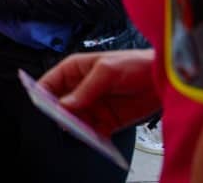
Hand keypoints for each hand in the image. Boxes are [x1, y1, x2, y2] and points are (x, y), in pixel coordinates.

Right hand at [37, 49, 159, 135]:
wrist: (162, 79)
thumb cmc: (135, 64)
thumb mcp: (107, 71)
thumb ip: (85, 89)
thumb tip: (64, 105)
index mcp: (75, 70)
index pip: (50, 82)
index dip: (42, 93)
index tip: (41, 105)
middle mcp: (81, 89)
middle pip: (59, 105)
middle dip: (58, 114)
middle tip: (63, 120)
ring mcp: (93, 106)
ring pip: (74, 121)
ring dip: (75, 127)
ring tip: (80, 129)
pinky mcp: (106, 121)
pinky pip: (92, 133)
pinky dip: (91, 137)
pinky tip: (94, 137)